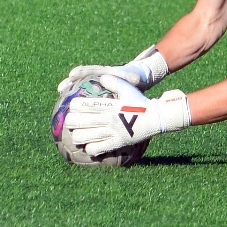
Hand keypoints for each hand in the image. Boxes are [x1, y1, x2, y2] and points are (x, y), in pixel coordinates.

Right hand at [57, 45, 169, 93]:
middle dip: (70, 82)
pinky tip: (71, 111)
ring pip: (80, 86)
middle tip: (60, 88)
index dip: (81, 72)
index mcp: (106, 73)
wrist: (138, 79)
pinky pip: (85, 96)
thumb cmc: (136, 79)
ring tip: (60, 97)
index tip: (72, 75)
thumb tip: (136, 78)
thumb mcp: (135, 78)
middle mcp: (99, 77)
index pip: (91, 70)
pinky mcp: (97, 93)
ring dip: (70, 91)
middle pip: (81, 78)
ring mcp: (96, 84)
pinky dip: (79, 102)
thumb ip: (133, 78)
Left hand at [63, 75, 190, 156]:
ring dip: (77, 136)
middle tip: (69, 121)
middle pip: (82, 121)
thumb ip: (114, 82)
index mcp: (111, 105)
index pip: (86, 105)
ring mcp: (113, 132)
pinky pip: (98, 149)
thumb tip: (101, 77)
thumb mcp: (129, 89)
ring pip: (86, 136)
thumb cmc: (140, 102)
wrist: (157, 118)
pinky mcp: (117, 143)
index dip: (75, 106)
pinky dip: (90, 148)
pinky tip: (88, 146)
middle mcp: (109, 119)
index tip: (71, 106)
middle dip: (72, 121)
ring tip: (76, 135)